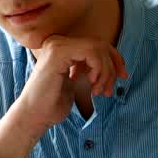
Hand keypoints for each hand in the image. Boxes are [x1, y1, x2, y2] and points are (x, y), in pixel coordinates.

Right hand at [0, 36, 127, 157]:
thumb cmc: (53, 103)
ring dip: (105, 72)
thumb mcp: (79, 82)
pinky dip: (99, 69)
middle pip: (100, 44)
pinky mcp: (58, 52)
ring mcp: (57, 45)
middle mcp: (58, 42)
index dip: (114, 59)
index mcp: (62, 47)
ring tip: (99, 91)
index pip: (97, 45)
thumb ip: (91, 69)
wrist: (34, 116)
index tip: (123, 77)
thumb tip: (118, 64)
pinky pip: (91, 53)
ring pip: (98, 48)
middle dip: (112, 66)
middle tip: (110, 89)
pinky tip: (92, 84)